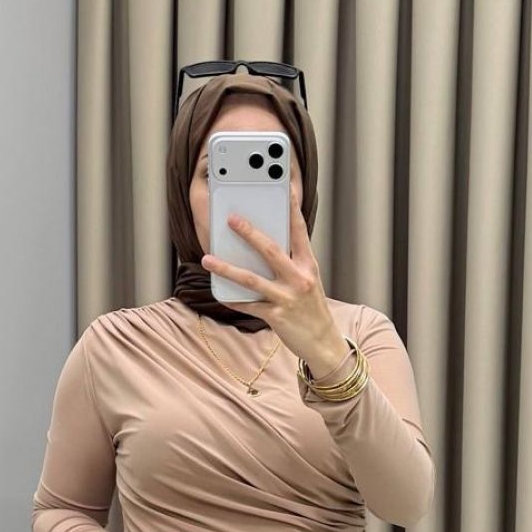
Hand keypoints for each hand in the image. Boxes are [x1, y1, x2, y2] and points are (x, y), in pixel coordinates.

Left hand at [201, 185, 348, 372]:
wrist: (324, 344)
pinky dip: (233, 300)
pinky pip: (249, 306)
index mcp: (308, 265)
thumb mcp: (307, 281)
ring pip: (252, 280)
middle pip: (271, 250)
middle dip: (249, 233)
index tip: (284, 188)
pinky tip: (220, 294)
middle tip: (231, 219)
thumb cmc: (311, 309)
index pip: (299, 231)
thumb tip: (261, 247)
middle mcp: (299, 279)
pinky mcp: (276, 317)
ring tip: (207, 259)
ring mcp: (287, 299)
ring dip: (227, 268)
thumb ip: (290, 263)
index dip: (292, 208)